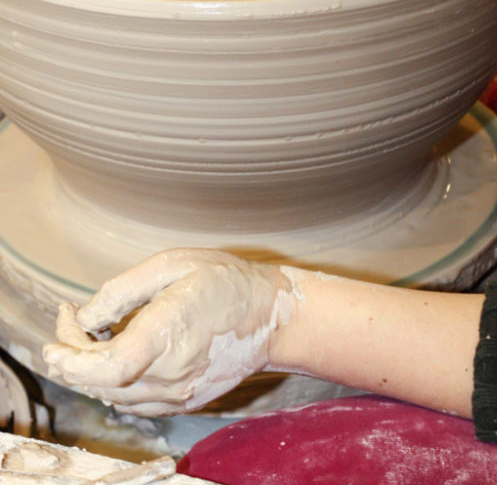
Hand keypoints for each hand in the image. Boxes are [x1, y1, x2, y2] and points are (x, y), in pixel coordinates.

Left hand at [42, 248, 299, 415]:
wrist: (272, 316)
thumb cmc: (224, 280)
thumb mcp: (172, 265)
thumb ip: (122, 291)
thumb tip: (85, 316)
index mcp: (168, 335)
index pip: (105, 368)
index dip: (69, 359)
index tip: (53, 339)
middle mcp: (172, 374)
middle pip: (101, 384)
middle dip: (71, 356)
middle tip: (69, 321)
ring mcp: (179, 394)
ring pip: (113, 397)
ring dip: (89, 371)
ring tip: (89, 334)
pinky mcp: (184, 402)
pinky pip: (133, 402)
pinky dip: (111, 384)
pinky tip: (113, 355)